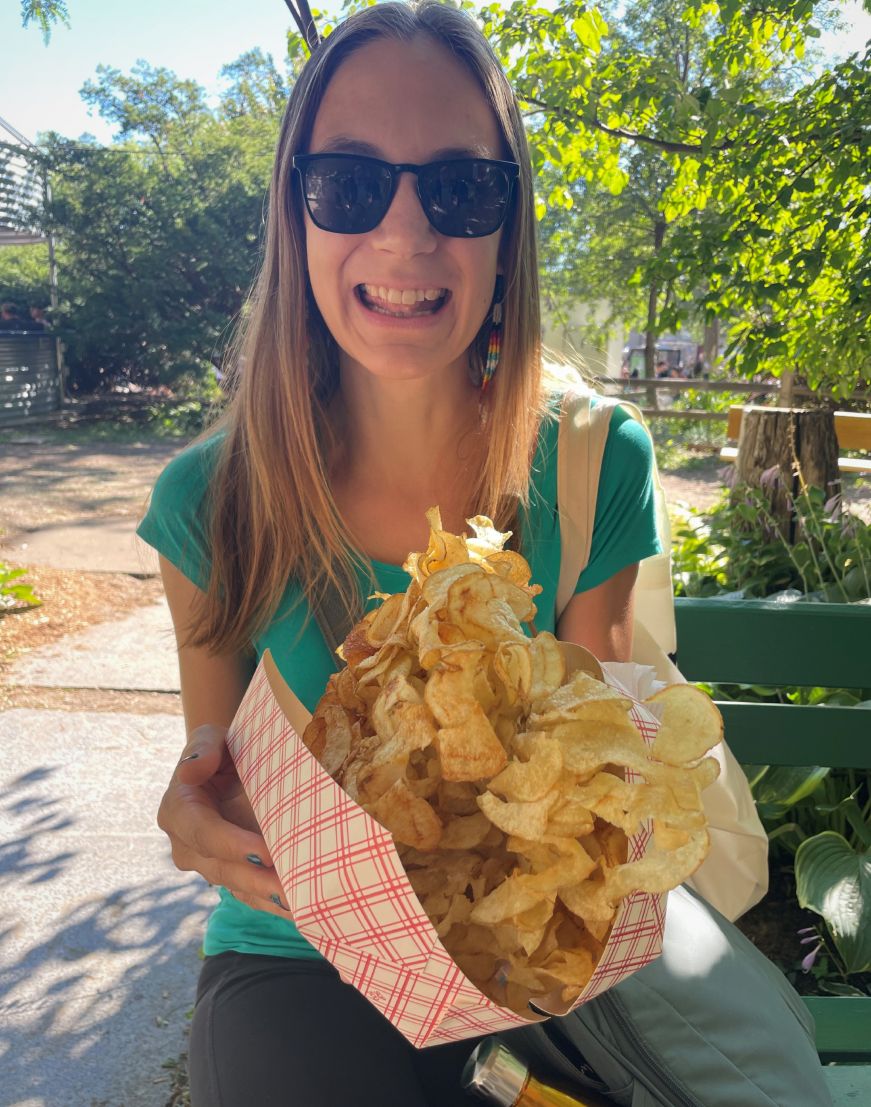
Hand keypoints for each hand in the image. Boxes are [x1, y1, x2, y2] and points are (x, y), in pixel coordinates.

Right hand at [157, 723, 291, 917]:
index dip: (232, 845)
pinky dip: (273, 903)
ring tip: (302, 905)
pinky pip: (250, 895)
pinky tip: (301, 911)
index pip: (204, 833)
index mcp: (178, 811)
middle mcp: (187, 846)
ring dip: (268, 898)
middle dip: (256, 881)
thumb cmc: (222, 748)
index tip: (263, 854)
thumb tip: (190, 770)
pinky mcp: (230, 875)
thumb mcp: (212, 738)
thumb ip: (203, 749)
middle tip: (290, 890)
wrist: (228, 765)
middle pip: (222, 868)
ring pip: (238, 887)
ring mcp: (208, 865)